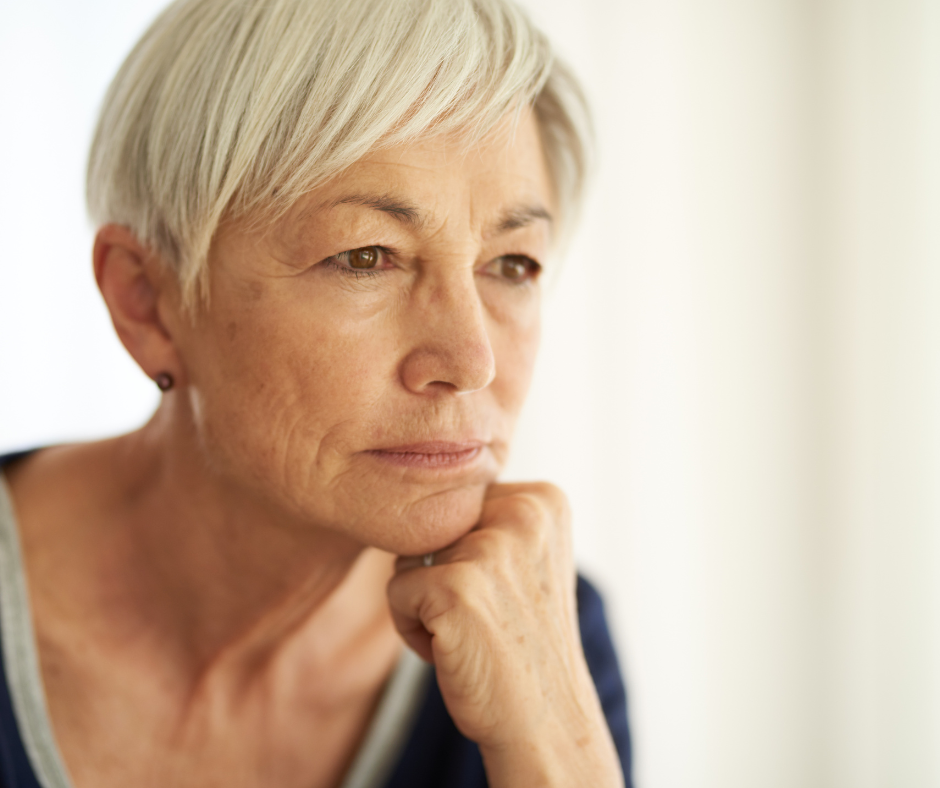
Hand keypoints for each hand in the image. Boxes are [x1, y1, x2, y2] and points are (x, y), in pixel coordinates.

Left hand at [387, 483, 623, 787]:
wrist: (544, 719)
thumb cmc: (522, 639)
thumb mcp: (522, 557)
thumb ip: (486, 516)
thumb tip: (413, 480)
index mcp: (544, 498)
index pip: (458, 501)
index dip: (464, 552)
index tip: (503, 591)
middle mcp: (525, 512)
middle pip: (431, 523)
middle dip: (440, 571)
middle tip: (485, 614)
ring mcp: (492, 547)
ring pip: (408, 555)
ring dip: (424, 599)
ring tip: (470, 631)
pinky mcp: (456, 586)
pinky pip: (395, 591)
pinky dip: (412, 627)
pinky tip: (454, 649)